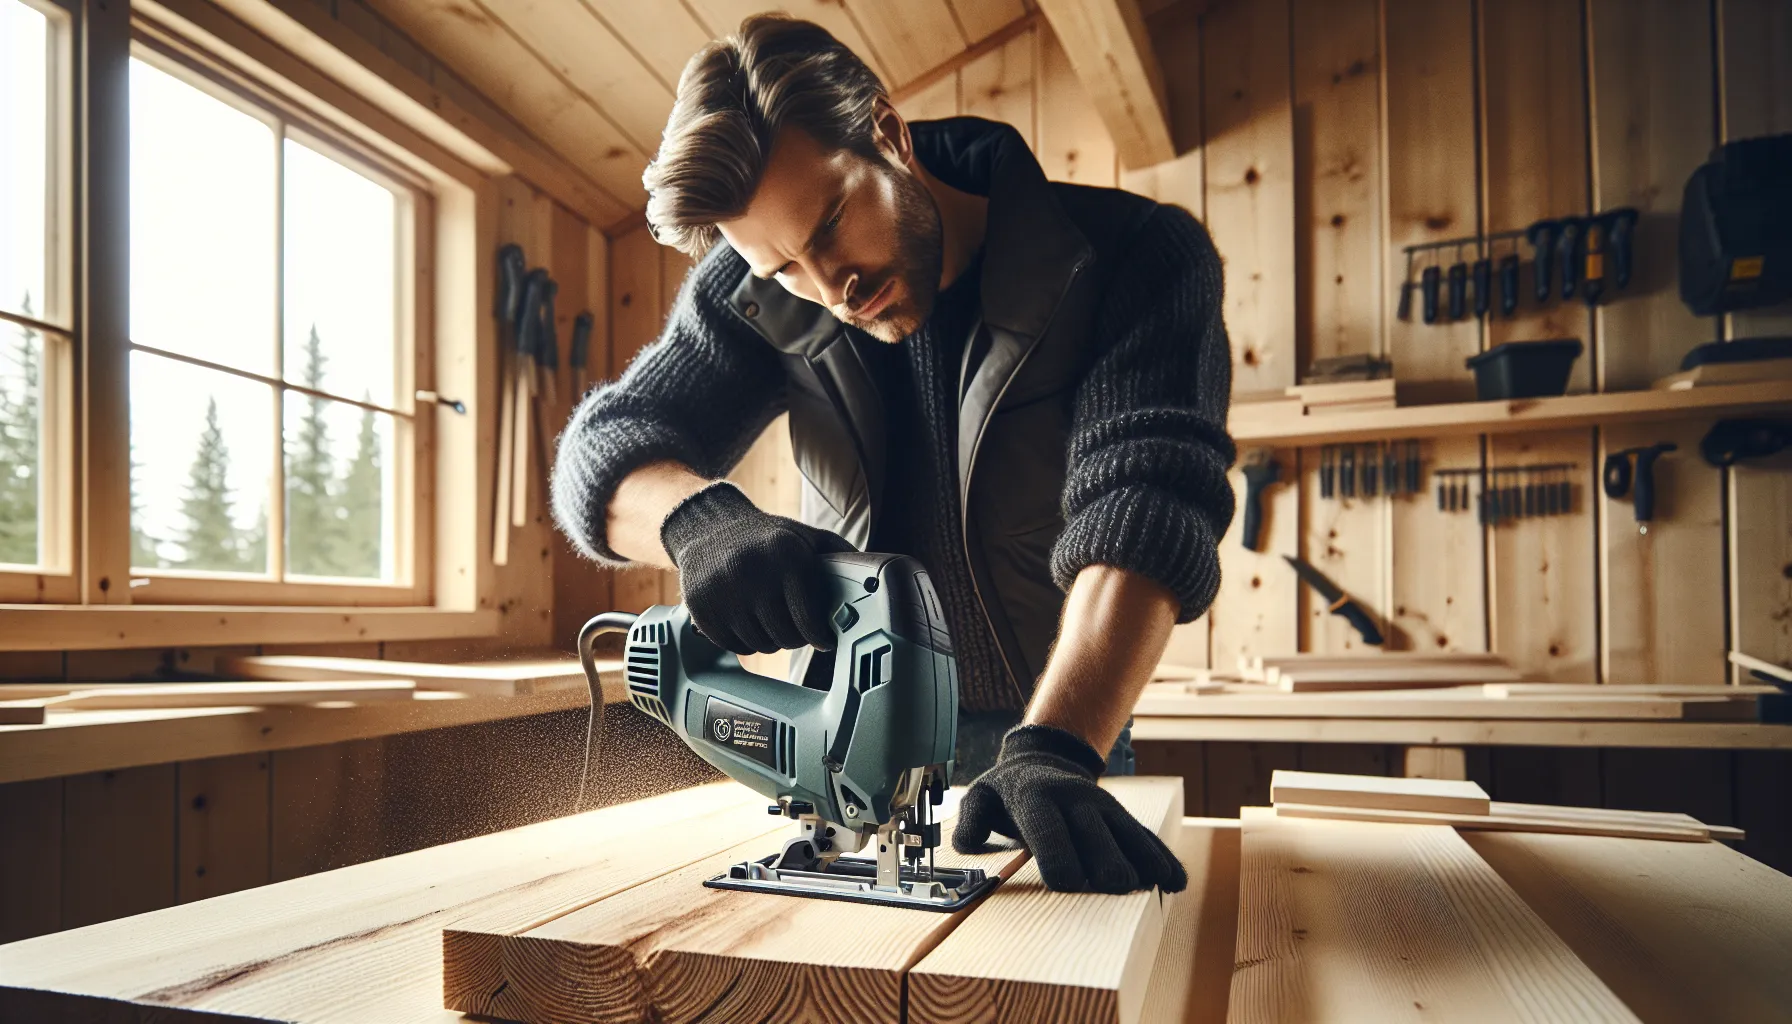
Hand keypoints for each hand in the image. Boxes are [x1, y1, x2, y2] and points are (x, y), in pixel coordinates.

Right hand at [659, 482, 854, 653]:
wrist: (710, 527)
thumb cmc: (767, 538)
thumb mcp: (807, 537)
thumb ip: (841, 555)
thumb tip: (875, 574)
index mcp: (786, 556)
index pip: (809, 621)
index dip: (819, 636)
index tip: (823, 640)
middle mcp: (752, 573)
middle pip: (785, 638)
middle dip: (795, 637)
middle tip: (795, 627)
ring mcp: (722, 592)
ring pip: (759, 646)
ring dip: (769, 640)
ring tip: (769, 618)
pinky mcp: (700, 607)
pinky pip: (733, 646)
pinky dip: (743, 641)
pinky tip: (746, 620)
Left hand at [953, 724, 1186, 893]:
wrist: (1041, 760)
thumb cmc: (1007, 792)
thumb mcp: (980, 797)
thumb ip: (970, 821)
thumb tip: (969, 844)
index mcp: (1036, 798)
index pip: (1049, 829)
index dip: (1060, 856)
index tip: (1066, 885)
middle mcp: (1075, 800)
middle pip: (1096, 835)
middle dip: (1104, 862)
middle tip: (1111, 888)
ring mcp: (1103, 808)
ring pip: (1127, 834)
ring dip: (1141, 861)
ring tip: (1155, 886)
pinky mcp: (1121, 818)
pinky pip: (1144, 837)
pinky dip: (1160, 859)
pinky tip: (1174, 882)